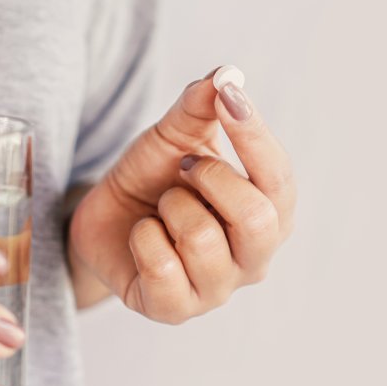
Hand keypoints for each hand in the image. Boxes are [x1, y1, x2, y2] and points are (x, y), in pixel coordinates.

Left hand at [69, 66, 295, 322]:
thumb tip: (227, 74)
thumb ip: (201, 107)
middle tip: (183, 167)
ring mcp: (216, 290)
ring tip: (162, 206)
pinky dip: (143, 238)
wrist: (107, 219)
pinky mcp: (174, 310)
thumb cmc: (155, 179)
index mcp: (270, 214)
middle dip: (210, 178)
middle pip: (257, 220)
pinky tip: (143, 236)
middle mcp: (254, 259)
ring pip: (203, 241)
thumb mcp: (175, 136)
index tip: (229, 95)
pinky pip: (162, 268)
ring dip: (170, 208)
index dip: (255, 135)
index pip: (279, 179)